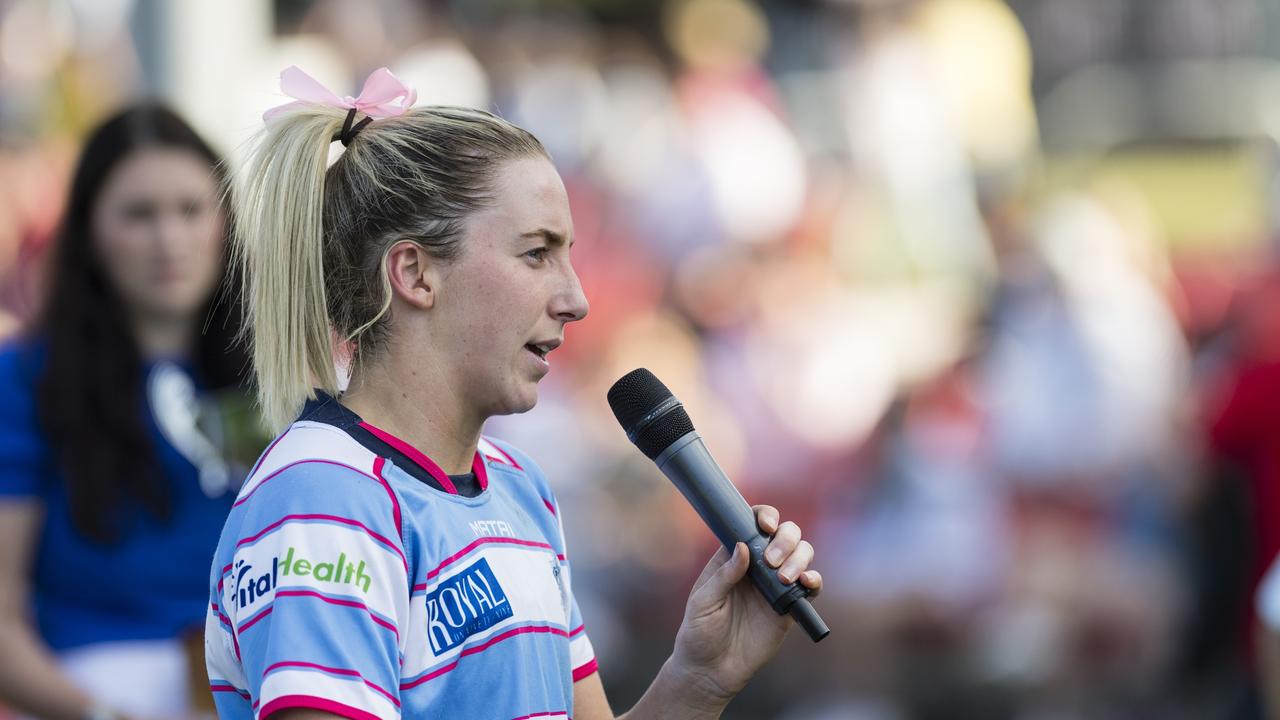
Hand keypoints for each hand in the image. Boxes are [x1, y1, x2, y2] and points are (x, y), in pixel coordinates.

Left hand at [667, 505, 821, 704]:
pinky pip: (810, 587)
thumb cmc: (699, 632)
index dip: (765, 516)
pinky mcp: (789, 607)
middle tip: (772, 561)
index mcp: (733, 557)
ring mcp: (776, 584)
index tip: (766, 525)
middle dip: (785, 539)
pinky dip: (813, 580)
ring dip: (799, 558)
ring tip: (784, 578)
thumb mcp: (703, 601)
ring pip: (801, 554)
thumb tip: (744, 547)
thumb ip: (724, 575)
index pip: (753, 524)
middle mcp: (758, 565)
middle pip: (785, 534)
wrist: (711, 670)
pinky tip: (806, 584)